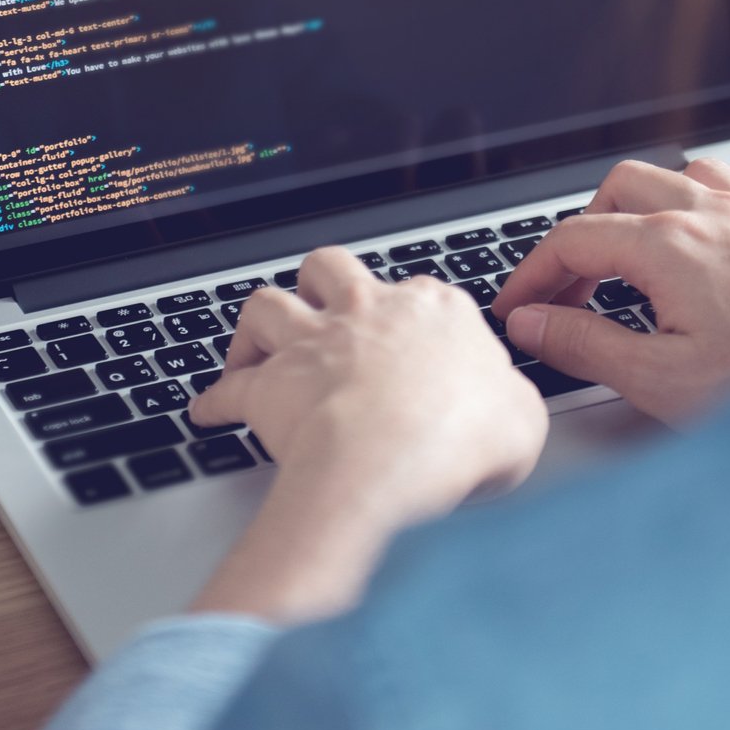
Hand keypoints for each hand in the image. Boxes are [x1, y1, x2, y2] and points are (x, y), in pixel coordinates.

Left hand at [186, 248, 548, 621]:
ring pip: (266, 304)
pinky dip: (216, 401)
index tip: (413, 352)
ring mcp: (312, 343)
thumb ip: (511, 405)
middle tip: (321, 312)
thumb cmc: (456, 439)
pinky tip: (208, 414)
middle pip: (331, 269)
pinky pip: (229, 390)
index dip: (414, 324)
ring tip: (255, 350)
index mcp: (434, 310)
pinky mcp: (269, 387)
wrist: (389, 460)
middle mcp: (367, 312)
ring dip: (256, 328)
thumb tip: (506, 412)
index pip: (421, 296)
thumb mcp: (522, 421)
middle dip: (322, 284)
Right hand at [492, 158, 729, 424]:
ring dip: (628, 212)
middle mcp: (707, 211)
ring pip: (665, 177)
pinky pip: (715, 183)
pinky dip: (683, 202)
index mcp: (669, 245)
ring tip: (616, 266)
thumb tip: (531, 325)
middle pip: (612, 192)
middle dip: (576, 239)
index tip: (515, 311)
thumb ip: (586, 345)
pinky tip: (687, 242)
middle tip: (563, 296)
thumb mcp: (662, 378)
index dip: (530, 276)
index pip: (571, 239)